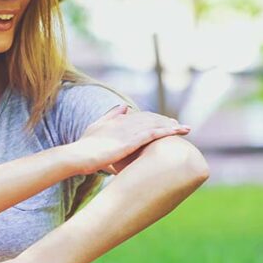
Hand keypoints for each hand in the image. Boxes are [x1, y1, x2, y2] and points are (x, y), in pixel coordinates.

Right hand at [68, 106, 190, 174]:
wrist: (77, 156)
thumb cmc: (84, 147)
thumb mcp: (97, 127)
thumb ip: (111, 116)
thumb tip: (125, 106)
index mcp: (118, 121)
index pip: (141, 117)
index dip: (155, 119)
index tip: (166, 122)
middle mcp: (125, 122)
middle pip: (151, 119)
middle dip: (167, 121)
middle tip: (181, 126)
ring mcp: (128, 131)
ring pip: (155, 125)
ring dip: (171, 126)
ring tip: (185, 129)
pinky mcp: (130, 141)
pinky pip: (153, 134)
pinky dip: (167, 132)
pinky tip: (177, 133)